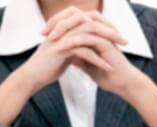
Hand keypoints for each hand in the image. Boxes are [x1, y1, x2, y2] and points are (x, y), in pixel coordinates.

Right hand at [0, 7, 125, 126]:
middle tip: (124, 40)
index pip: (90, 18)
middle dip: (111, 30)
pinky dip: (98, 59)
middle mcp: (64, 29)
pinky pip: (85, 51)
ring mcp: (63, 37)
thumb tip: (87, 46)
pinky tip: (107, 67)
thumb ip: (75, 46)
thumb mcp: (63, 53)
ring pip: (91, 34)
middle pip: (93, 22)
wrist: (31, 77)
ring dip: (108, 42)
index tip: (116, 34)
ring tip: (120, 51)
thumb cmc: (46, 67)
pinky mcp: (62, 49)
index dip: (104, 24)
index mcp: (65, 27)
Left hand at [45, 7, 156, 126]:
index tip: (42, 34)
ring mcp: (104, 35)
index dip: (56, 24)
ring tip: (52, 38)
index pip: (72, 20)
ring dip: (65, 30)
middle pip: (76, 16)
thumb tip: (63, 52)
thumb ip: (75, 55)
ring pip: (83, 24)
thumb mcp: (85, 63)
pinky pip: (89, 38)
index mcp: (93, 32)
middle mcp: (99, 30)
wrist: (120, 83)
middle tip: (44, 33)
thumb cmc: (105, 73)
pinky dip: (75, 41)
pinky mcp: (107, 44)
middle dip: (58, 23)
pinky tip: (63, 46)